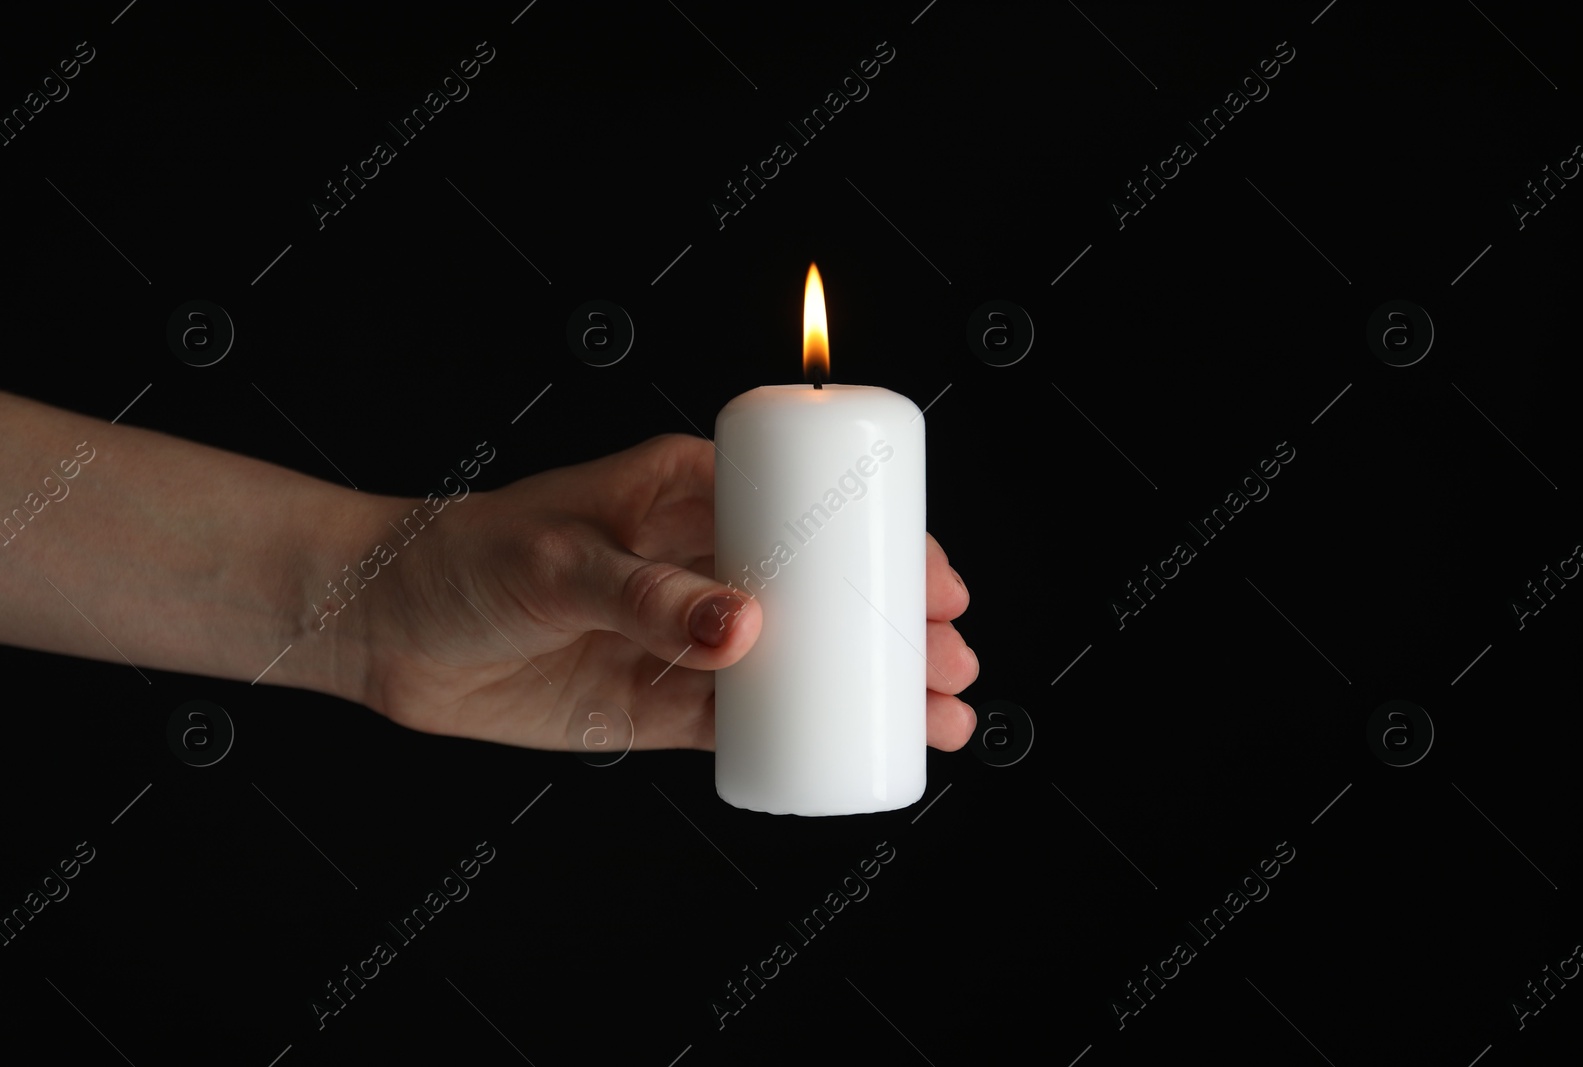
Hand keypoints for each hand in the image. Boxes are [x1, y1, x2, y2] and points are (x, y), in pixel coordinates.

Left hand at [346, 434, 978, 753]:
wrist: (387, 630)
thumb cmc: (463, 558)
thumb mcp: (556, 560)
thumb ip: (645, 594)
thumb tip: (747, 630)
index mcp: (689, 493)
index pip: (811, 510)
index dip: (884, 543)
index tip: (938, 580)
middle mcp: (700, 562)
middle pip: (824, 592)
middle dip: (896, 626)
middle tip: (953, 665)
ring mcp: (683, 635)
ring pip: (799, 662)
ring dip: (867, 689)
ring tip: (936, 721)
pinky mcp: (656, 702)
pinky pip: (744, 722)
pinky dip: (801, 737)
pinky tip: (854, 751)